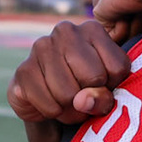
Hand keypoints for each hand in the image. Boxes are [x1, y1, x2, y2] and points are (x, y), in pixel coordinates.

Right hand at [7, 21, 130, 124]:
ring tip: (66, 101)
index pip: (117, 68)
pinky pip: (49, 105)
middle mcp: (66, 31)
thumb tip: (82, 100)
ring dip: (71, 109)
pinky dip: (53, 112)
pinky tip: (49, 102)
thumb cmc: (84, 89)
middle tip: (82, 96)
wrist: (48, 99)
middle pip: (94, 78)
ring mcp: (41, 47)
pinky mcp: (23, 70)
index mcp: (92, 29)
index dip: (112, 87)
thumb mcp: (106, 91)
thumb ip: (105, 97)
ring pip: (70, 94)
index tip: (102, 84)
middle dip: (90, 97)